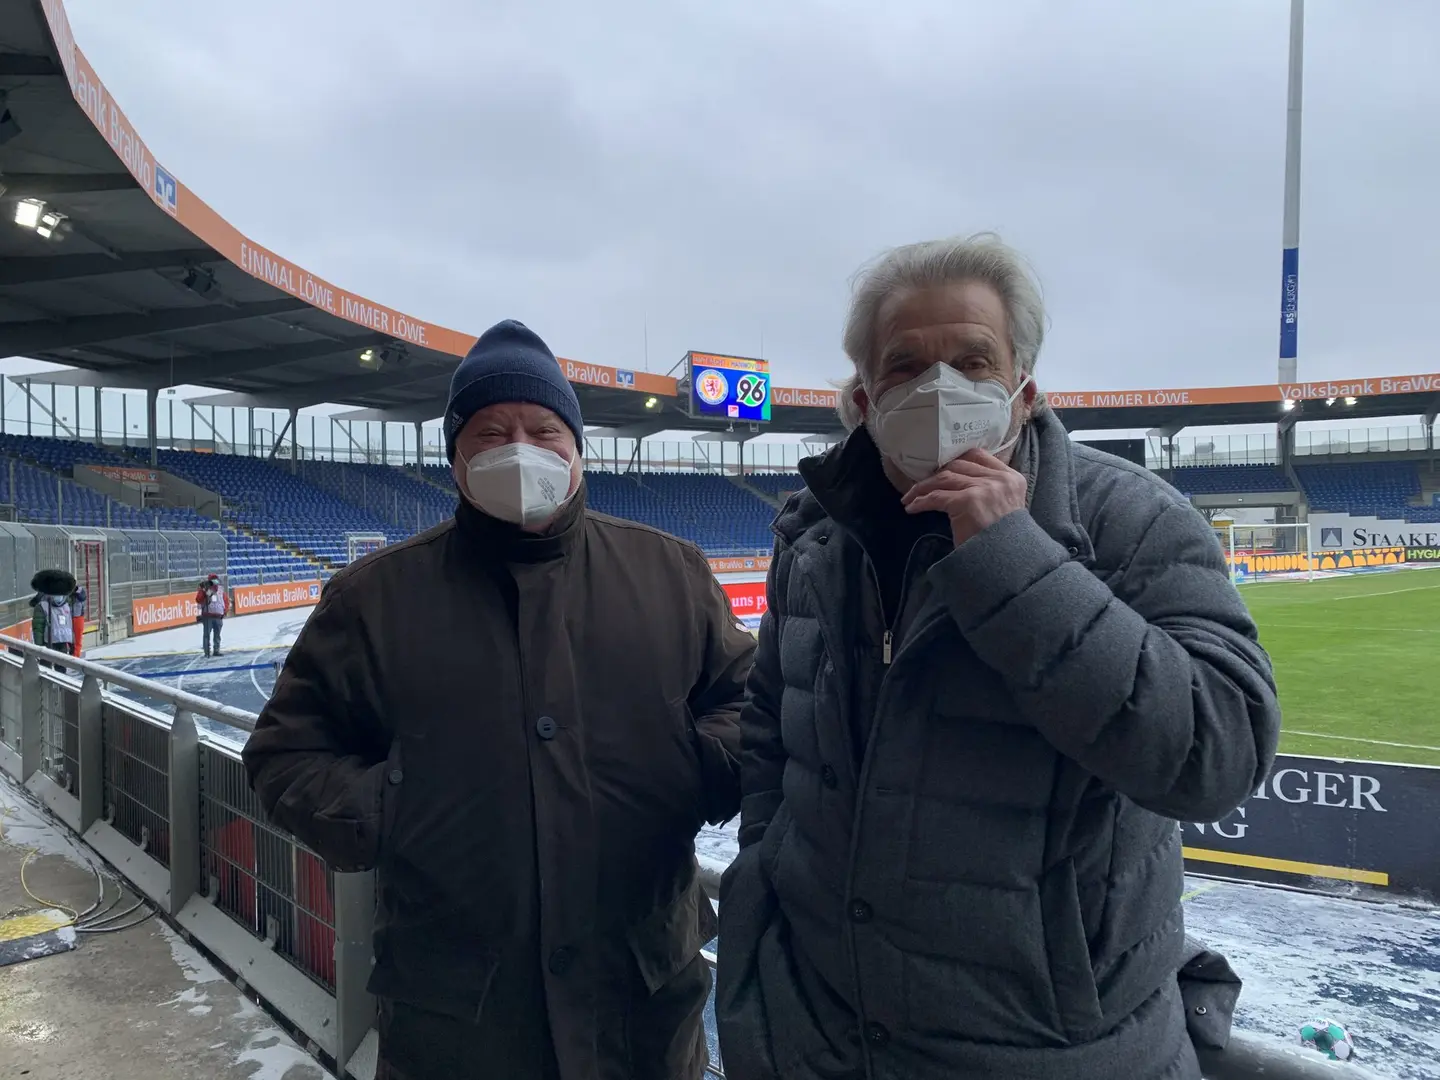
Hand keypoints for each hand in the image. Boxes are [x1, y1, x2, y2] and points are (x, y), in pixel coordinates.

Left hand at [900, 449, 1026, 544]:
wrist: (1010, 563)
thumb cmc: (1004, 542)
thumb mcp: (1006, 508)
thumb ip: (992, 491)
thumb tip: (960, 482)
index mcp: (1012, 478)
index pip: (978, 455)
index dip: (956, 459)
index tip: (941, 467)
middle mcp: (1000, 479)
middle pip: (958, 464)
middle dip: (936, 474)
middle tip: (921, 485)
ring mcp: (984, 488)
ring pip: (944, 478)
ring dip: (923, 487)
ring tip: (910, 498)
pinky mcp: (968, 501)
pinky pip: (936, 497)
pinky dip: (920, 502)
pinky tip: (912, 508)